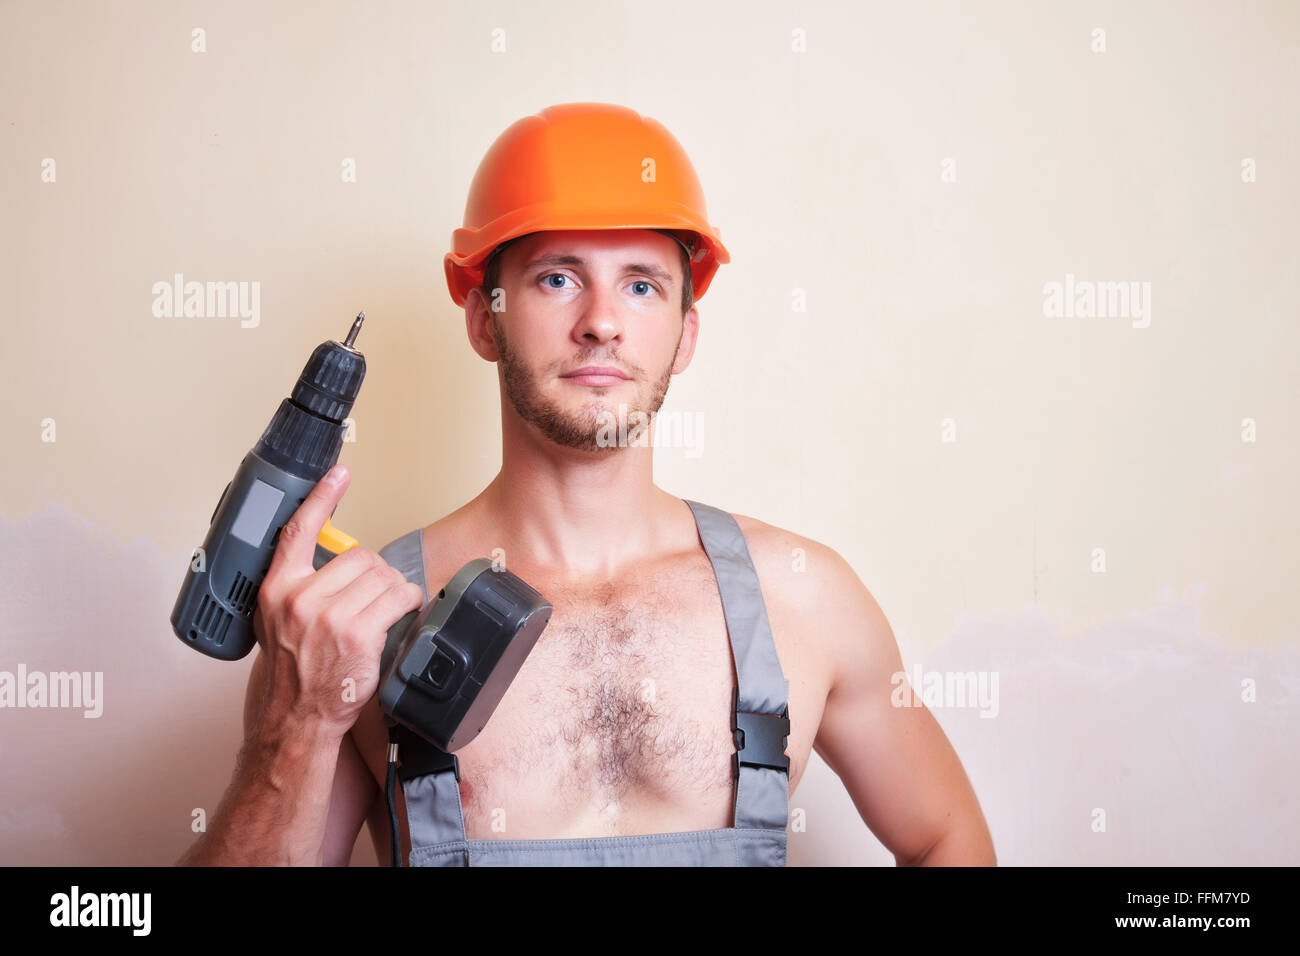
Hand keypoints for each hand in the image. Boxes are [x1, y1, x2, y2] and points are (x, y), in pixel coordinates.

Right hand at [250, 464, 423, 741]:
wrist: (297, 718)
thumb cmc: (293, 673)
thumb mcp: (278, 621)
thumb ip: (298, 587)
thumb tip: (332, 563)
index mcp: (277, 588)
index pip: (299, 530)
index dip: (322, 497)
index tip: (339, 474)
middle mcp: (300, 598)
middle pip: (359, 556)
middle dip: (374, 575)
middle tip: (371, 599)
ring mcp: (329, 616)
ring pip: (382, 576)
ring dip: (393, 590)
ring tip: (384, 611)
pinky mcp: (358, 633)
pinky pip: (398, 597)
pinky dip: (407, 602)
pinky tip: (400, 614)